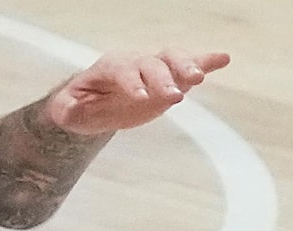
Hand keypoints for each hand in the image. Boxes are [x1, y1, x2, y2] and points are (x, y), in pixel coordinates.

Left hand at [44, 51, 230, 137]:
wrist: (99, 102)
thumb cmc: (82, 105)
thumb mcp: (69, 110)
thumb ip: (69, 109)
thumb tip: (70, 109)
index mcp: (112, 68)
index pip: (124, 71)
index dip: (132, 83)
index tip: (141, 98)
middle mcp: (136, 62)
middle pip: (152, 64)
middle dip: (163, 79)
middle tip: (174, 97)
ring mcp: (155, 68)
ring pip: (172, 59)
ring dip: (186, 67)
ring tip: (198, 78)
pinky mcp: (170, 77)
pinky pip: (190, 64)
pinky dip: (207, 61)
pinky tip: (224, 59)